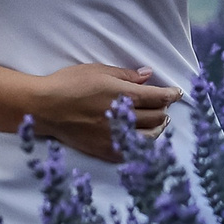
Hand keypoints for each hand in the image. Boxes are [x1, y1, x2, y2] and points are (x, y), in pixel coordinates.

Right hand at [27, 63, 181, 161]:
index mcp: (122, 94)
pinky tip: (142, 139)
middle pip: (156, 117)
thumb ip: (126, 75)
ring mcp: (114, 137)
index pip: (157, 97)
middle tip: (165, 106)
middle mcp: (122, 117)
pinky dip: (142, 145)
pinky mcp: (105, 150)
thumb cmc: (69, 83)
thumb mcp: (98, 71)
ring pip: (148, 137)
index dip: (171, 95)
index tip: (177, 93)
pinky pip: (132, 152)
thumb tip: (148, 76)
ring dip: (158, 129)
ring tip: (159, 123)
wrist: (45, 108)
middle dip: (165, 110)